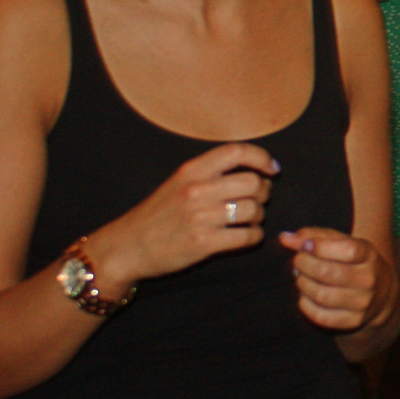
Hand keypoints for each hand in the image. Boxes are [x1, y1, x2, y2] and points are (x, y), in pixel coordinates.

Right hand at [90, 143, 277, 287]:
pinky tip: (246, 236)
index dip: (262, 158)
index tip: (271, 169)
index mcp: (192, 170)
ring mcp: (201, 217)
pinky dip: (254, 236)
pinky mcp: (204, 243)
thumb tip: (252, 169)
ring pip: (254, 209)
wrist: (127, 246)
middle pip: (253, 182)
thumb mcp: (178, 182)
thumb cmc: (156, 214)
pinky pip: (248, 236)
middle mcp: (197, 190)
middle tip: (257, 199)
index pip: (237, 151)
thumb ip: (209, 172)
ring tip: (249, 219)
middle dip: (263, 191)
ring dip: (259, 216)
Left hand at [281, 227, 396, 332]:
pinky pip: (320, 315)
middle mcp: (369, 279)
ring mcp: (362, 303)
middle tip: (298, 261)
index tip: (306, 246)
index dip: (320, 246)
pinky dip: (305, 304)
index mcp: (369, 255)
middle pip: (327, 273)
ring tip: (301, 277)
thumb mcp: (342, 243)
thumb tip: (285, 238)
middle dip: (304, 264)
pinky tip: (306, 295)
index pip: (347, 249)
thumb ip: (314, 236)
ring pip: (321, 295)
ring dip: (303, 284)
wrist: (381, 294)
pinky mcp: (353, 321)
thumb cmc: (354, 262)